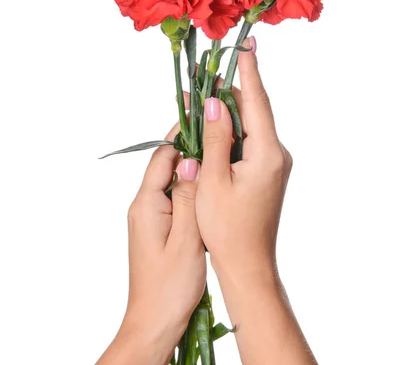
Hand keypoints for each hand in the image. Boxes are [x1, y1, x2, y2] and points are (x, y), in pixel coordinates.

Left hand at [97, 123, 205, 364]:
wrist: (154, 322)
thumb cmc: (170, 286)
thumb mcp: (186, 238)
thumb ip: (188, 197)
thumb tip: (190, 160)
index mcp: (147, 204)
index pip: (163, 156)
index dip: (182, 135)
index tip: (205, 119)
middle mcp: (144, 206)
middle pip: (166, 165)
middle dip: (190, 148)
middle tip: (218, 134)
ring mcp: (150, 218)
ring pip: (172, 181)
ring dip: (192, 169)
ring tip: (219, 156)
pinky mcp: (158, 229)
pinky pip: (174, 198)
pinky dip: (191, 189)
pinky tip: (210, 189)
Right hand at [196, 36, 315, 363]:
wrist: (247, 265)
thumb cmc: (227, 229)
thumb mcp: (213, 179)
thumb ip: (215, 137)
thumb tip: (213, 101)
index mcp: (267, 153)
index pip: (257, 102)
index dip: (248, 71)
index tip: (245, 44)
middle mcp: (276, 154)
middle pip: (252, 111)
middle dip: (227, 91)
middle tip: (203, 74)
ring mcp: (273, 163)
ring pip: (248, 126)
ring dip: (225, 112)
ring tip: (199, 97)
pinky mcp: (266, 172)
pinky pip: (247, 142)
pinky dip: (229, 131)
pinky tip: (210, 126)